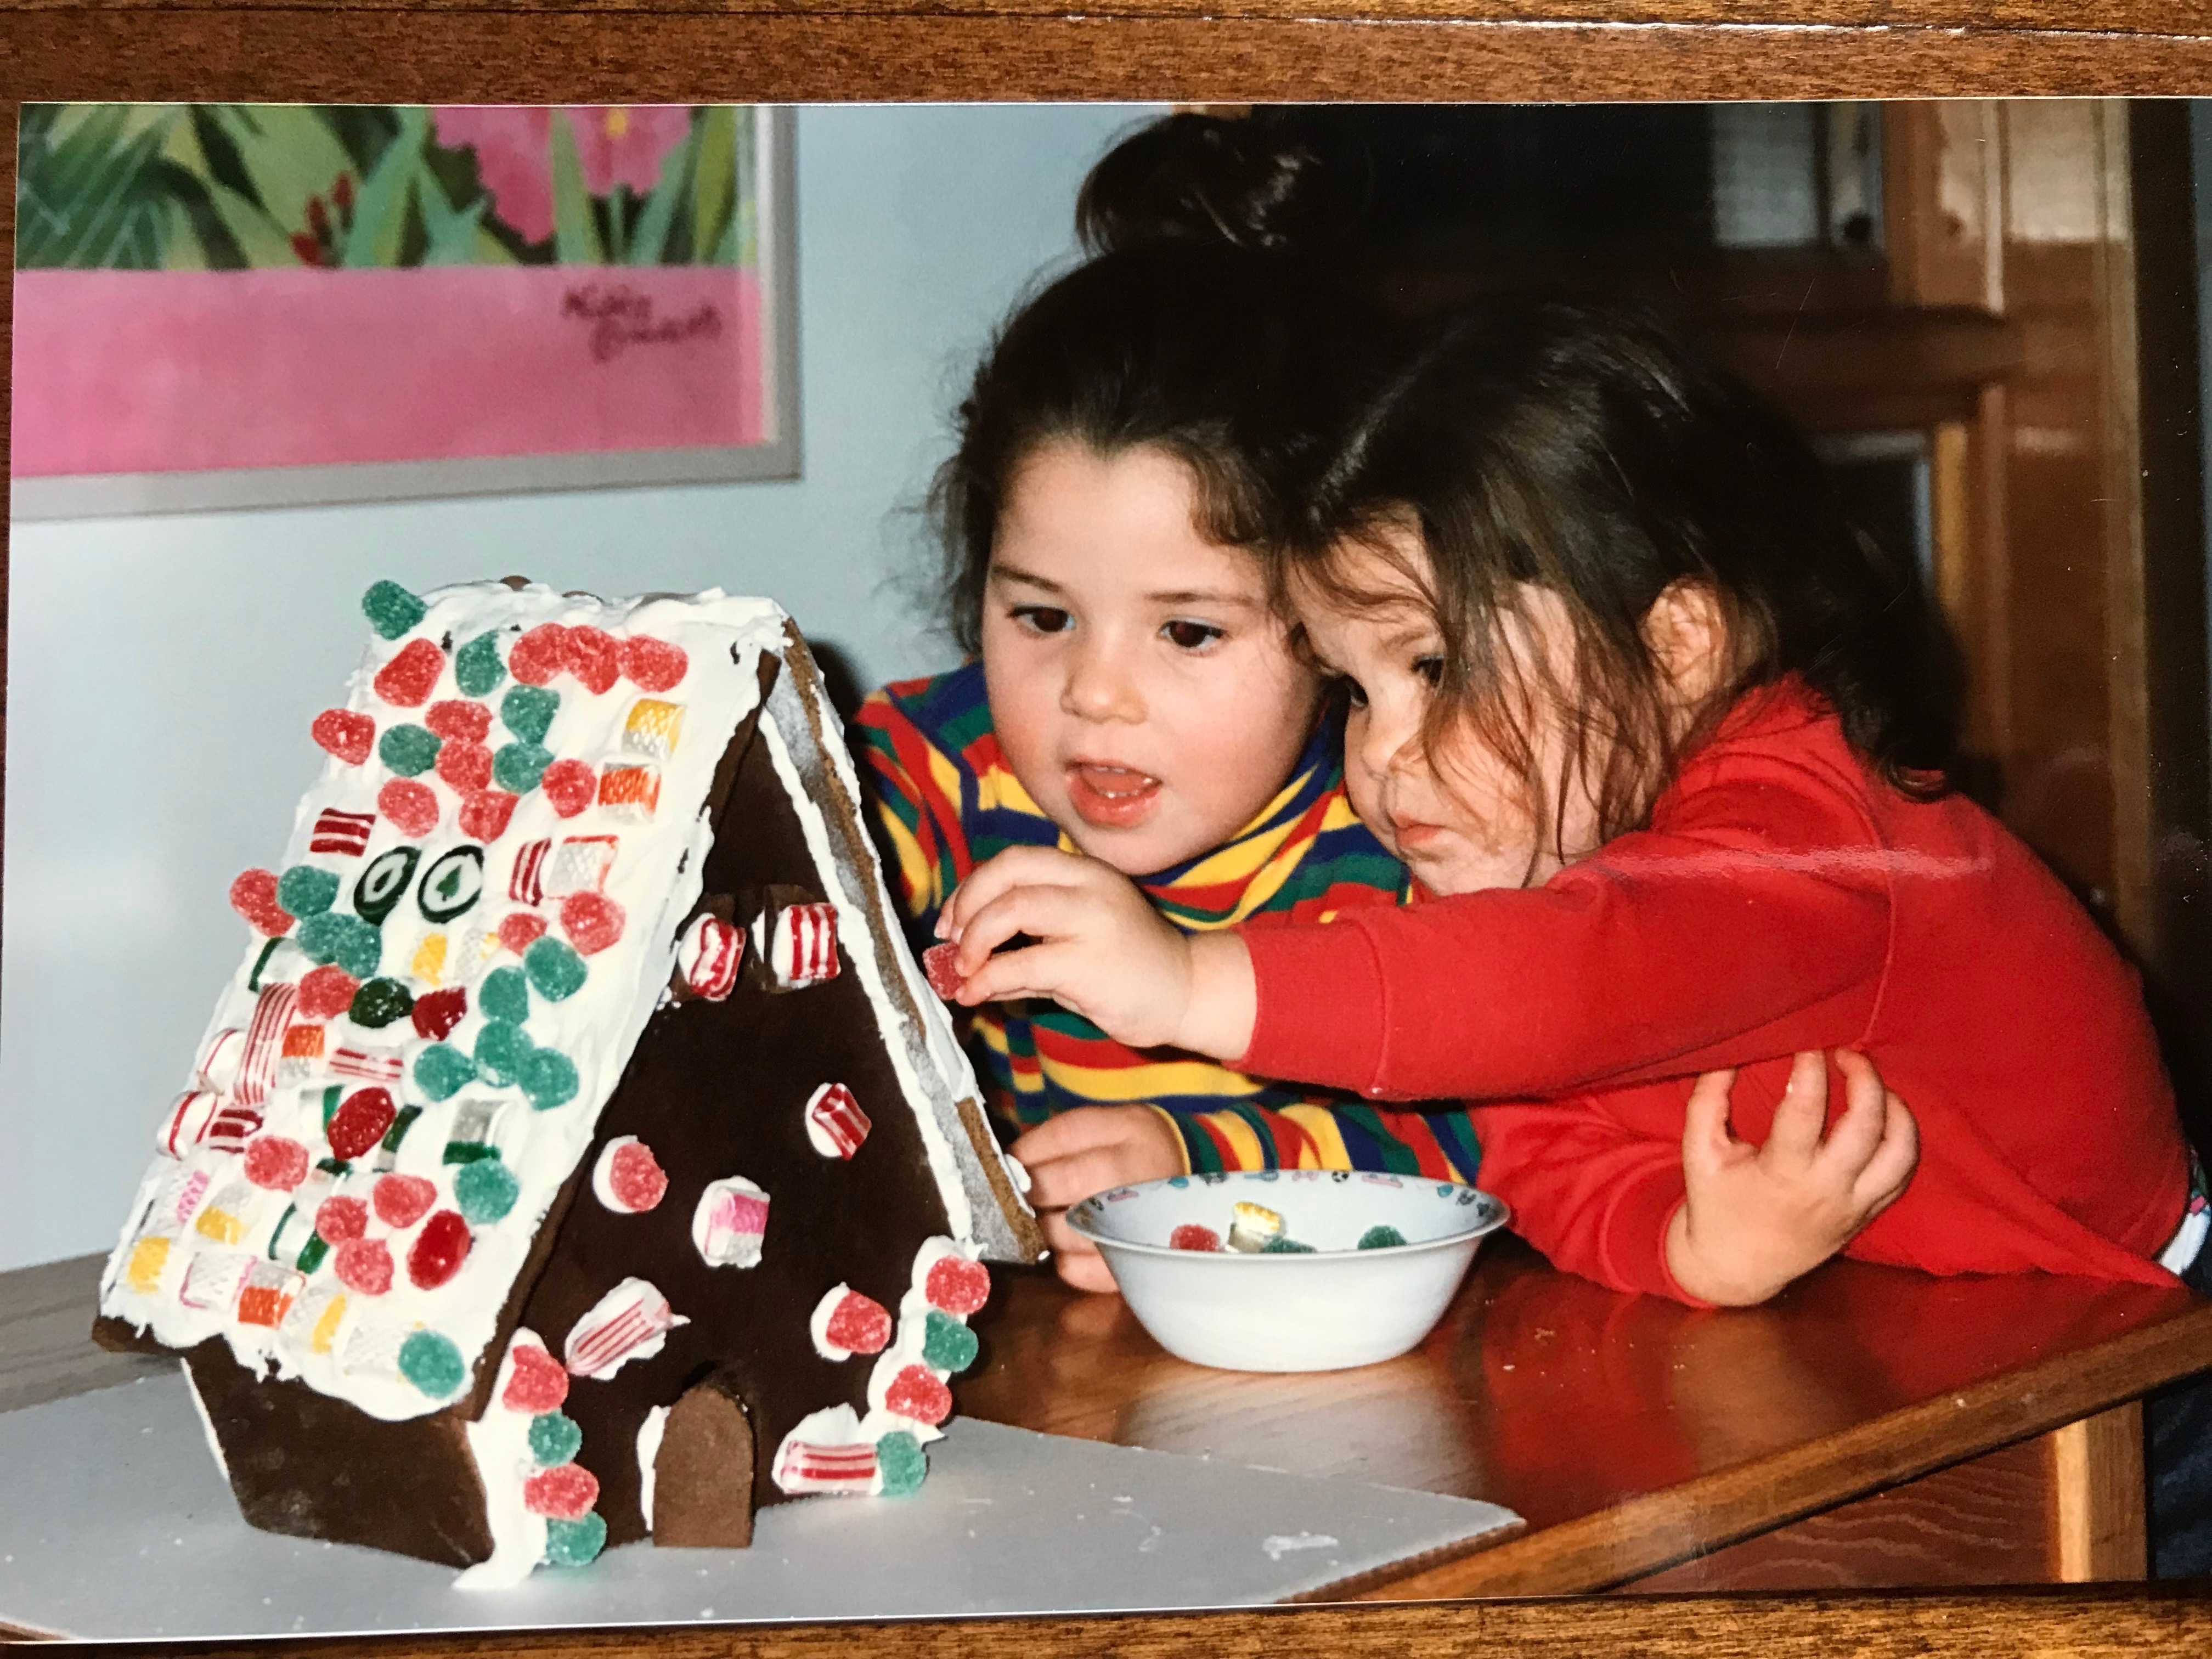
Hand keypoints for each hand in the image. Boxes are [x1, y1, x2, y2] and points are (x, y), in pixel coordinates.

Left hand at [938, 846, 1255, 1058]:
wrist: (1188, 993)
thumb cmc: (1129, 970)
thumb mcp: (1073, 946)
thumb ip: (1024, 948)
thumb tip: (967, 968)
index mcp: (1085, 871)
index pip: (1016, 860)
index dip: (973, 887)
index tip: (952, 920)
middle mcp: (1090, 884)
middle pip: (1009, 871)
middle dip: (967, 904)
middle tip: (951, 941)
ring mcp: (1093, 920)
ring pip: (1012, 909)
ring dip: (974, 940)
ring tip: (964, 969)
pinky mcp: (1091, 962)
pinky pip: (1023, 962)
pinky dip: (988, 978)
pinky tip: (976, 993)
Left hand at [1007, 1107, 1186, 1293]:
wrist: (1197, 1184)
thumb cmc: (1138, 1153)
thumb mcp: (1115, 1126)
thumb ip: (1067, 1139)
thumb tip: (1011, 1163)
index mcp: (1130, 1129)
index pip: (1066, 1133)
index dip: (1028, 1150)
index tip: (1010, 1162)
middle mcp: (1137, 1170)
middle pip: (1065, 1180)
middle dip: (1032, 1191)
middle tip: (1025, 1196)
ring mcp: (1140, 1219)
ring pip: (1069, 1229)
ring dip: (1045, 1229)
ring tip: (1046, 1223)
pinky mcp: (1137, 1262)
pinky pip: (1085, 1270)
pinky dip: (1066, 1264)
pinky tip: (1067, 1251)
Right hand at [1665, 1050, 1918, 1306]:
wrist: (1736, 1267)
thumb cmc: (1715, 1202)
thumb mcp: (1699, 1150)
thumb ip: (1709, 1098)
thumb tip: (1733, 1053)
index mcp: (1781, 1173)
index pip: (1805, 1108)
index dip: (1810, 1067)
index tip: (1807, 1040)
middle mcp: (1826, 1189)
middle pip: (1865, 1125)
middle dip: (1863, 1077)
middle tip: (1845, 1053)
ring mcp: (1853, 1204)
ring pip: (1899, 1151)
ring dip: (1895, 1109)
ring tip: (1873, 1083)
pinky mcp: (1867, 1214)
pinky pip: (1902, 1173)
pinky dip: (1903, 1138)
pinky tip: (1885, 1116)